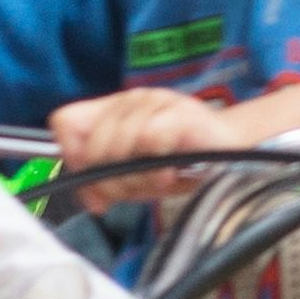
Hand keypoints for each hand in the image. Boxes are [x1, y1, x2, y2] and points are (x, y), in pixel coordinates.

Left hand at [49, 84, 242, 178]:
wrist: (234, 153)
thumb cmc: (181, 164)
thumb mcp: (133, 177)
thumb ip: (105, 182)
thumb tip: (92, 199)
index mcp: (112, 110)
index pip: (65, 121)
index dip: (73, 156)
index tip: (93, 180)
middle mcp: (130, 99)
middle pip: (93, 142)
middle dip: (107, 179)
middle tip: (131, 193)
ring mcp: (156, 102)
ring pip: (121, 142)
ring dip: (135, 177)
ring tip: (156, 184)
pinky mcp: (181, 113)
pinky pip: (151, 140)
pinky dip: (157, 168)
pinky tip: (169, 176)